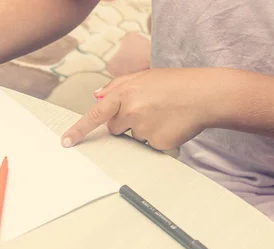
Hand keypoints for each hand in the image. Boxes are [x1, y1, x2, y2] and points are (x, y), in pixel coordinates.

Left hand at [61, 68, 219, 150]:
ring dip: (143, 129)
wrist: (207, 95)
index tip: (66, 142)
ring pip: (132, 138)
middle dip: (125, 122)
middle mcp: (131, 111)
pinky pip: (148, 146)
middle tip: (148, 109)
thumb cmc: (176, 84)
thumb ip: (116, 86)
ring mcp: (144, 129)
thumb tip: (96, 97)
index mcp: (125, 93)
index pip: (95, 114)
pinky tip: (170, 125)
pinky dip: (158, 138)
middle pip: (114, 128)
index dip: (79, 129)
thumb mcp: (144, 77)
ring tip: (163, 114)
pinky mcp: (157, 143)